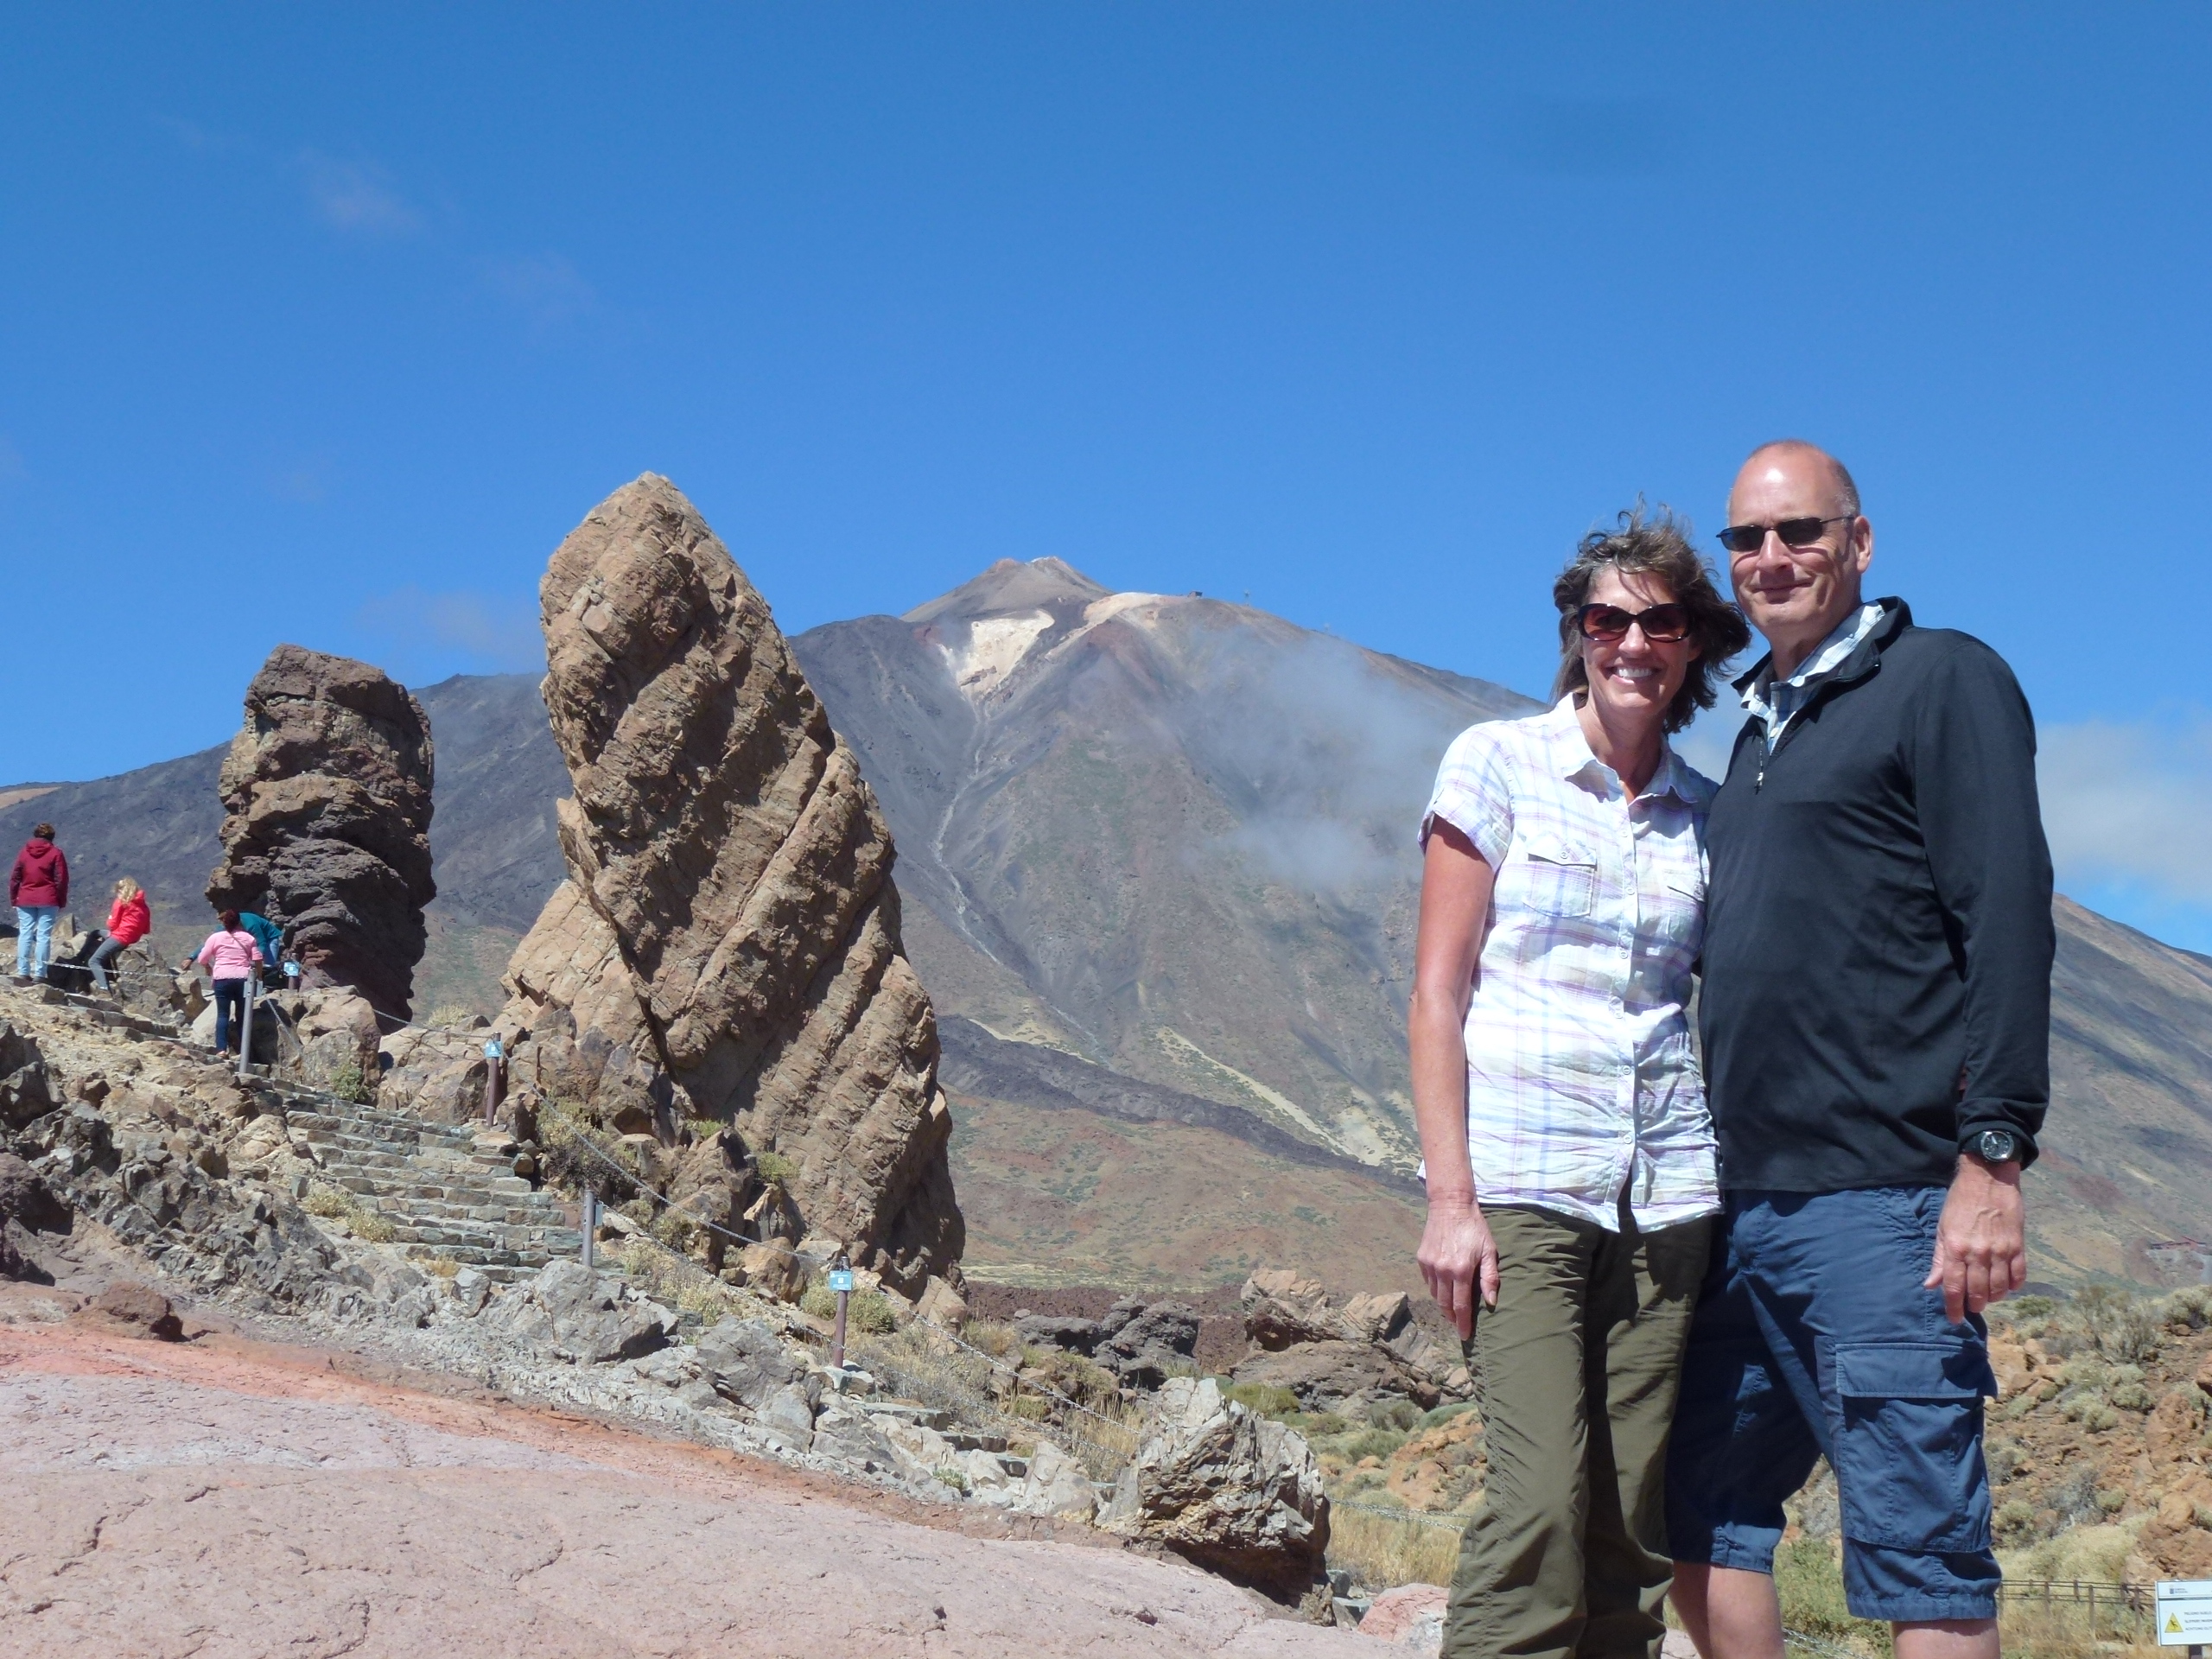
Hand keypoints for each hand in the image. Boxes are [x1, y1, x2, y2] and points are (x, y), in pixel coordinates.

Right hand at [1418, 1194, 1499, 1337]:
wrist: (1450, 1206)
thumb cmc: (1475, 1228)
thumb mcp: (1489, 1251)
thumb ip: (1489, 1277)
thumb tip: (1491, 1302)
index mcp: (1460, 1271)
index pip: (1461, 1305)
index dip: (1463, 1323)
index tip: (1465, 1336)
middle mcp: (1442, 1271)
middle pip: (1444, 1304)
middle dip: (1452, 1317)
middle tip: (1459, 1324)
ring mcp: (1429, 1265)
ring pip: (1434, 1294)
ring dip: (1443, 1304)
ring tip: (1452, 1308)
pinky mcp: (1421, 1259)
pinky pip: (1428, 1281)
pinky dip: (1435, 1289)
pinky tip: (1444, 1288)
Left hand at [1924, 1154, 2025, 1322]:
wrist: (1989, 1178)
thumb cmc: (1960, 1202)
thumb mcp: (1942, 1228)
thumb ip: (1939, 1259)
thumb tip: (1930, 1285)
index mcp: (1956, 1248)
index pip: (1954, 1287)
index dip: (1953, 1307)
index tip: (1954, 1319)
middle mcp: (1979, 1253)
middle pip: (1978, 1292)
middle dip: (1974, 1305)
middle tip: (1972, 1306)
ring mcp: (2001, 1251)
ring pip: (2000, 1288)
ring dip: (1993, 1298)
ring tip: (1987, 1298)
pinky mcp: (2018, 1246)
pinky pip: (2019, 1276)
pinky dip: (2013, 1286)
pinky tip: (2006, 1286)